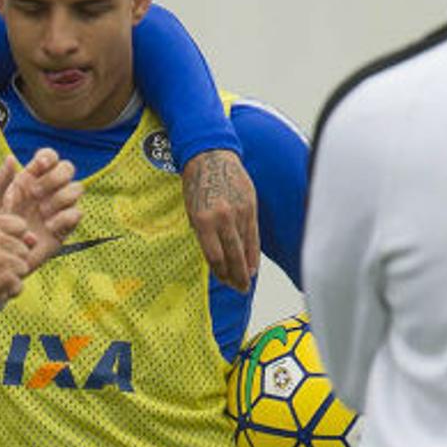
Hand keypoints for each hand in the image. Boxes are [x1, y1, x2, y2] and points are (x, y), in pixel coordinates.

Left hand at [0, 148, 83, 267]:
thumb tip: (11, 159)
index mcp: (32, 178)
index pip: (50, 157)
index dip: (48, 157)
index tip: (37, 166)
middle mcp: (49, 190)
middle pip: (67, 168)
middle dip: (54, 177)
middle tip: (34, 193)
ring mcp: (59, 208)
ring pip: (76, 188)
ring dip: (60, 197)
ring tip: (41, 212)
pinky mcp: (65, 227)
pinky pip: (77, 214)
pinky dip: (64, 217)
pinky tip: (48, 226)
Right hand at [0, 213, 35, 317]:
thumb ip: (5, 234)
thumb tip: (34, 239)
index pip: (20, 225)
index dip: (12, 240)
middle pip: (24, 249)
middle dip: (11, 261)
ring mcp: (0, 258)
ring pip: (23, 268)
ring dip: (10, 277)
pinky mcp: (4, 278)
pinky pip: (19, 286)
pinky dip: (6, 292)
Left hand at [181, 148, 258, 291]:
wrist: (210, 156)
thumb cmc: (197, 185)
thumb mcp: (192, 211)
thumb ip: (204, 234)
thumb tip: (215, 260)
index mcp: (203, 220)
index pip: (215, 256)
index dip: (220, 272)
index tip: (224, 282)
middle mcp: (223, 217)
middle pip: (233, 255)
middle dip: (236, 276)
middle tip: (240, 290)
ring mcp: (239, 211)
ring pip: (245, 247)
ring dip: (246, 267)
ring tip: (246, 281)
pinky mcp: (251, 206)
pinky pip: (254, 235)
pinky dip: (253, 252)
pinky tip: (253, 264)